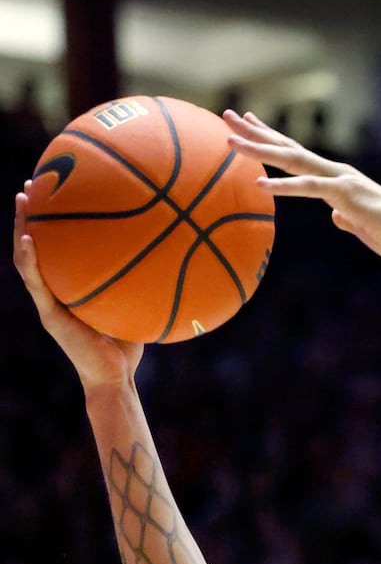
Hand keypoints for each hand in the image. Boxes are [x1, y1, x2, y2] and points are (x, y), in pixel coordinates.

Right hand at [14, 190, 143, 390]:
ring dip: (22, 229)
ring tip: (24, 201)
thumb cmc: (129, 345)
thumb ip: (143, 284)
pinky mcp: (50, 316)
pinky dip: (31, 261)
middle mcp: (56, 293)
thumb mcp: (136, 306)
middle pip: (37, 247)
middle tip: (32, 184)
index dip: (53, 223)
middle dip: (32, 216)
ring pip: (28, 260)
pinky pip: (36, 284)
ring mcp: (49, 304)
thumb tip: (174, 253)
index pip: (58, 249)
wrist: (115, 379)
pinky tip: (30, 240)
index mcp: (71, 289)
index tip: (57, 191)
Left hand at [223, 111, 380, 261]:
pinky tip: (260, 184)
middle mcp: (335, 172)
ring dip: (259, 150)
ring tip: (230, 141)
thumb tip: (336, 217)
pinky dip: (283, 186)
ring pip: (292, 160)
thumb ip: (346, 217)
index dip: (272, 138)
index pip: (298, 154)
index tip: (247, 122)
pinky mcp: (344, 194)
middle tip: (227, 115)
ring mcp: (339, 180)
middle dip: (256, 132)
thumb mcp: (361, 225)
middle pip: (289, 148)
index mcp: (336, 179)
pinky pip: (308, 188)